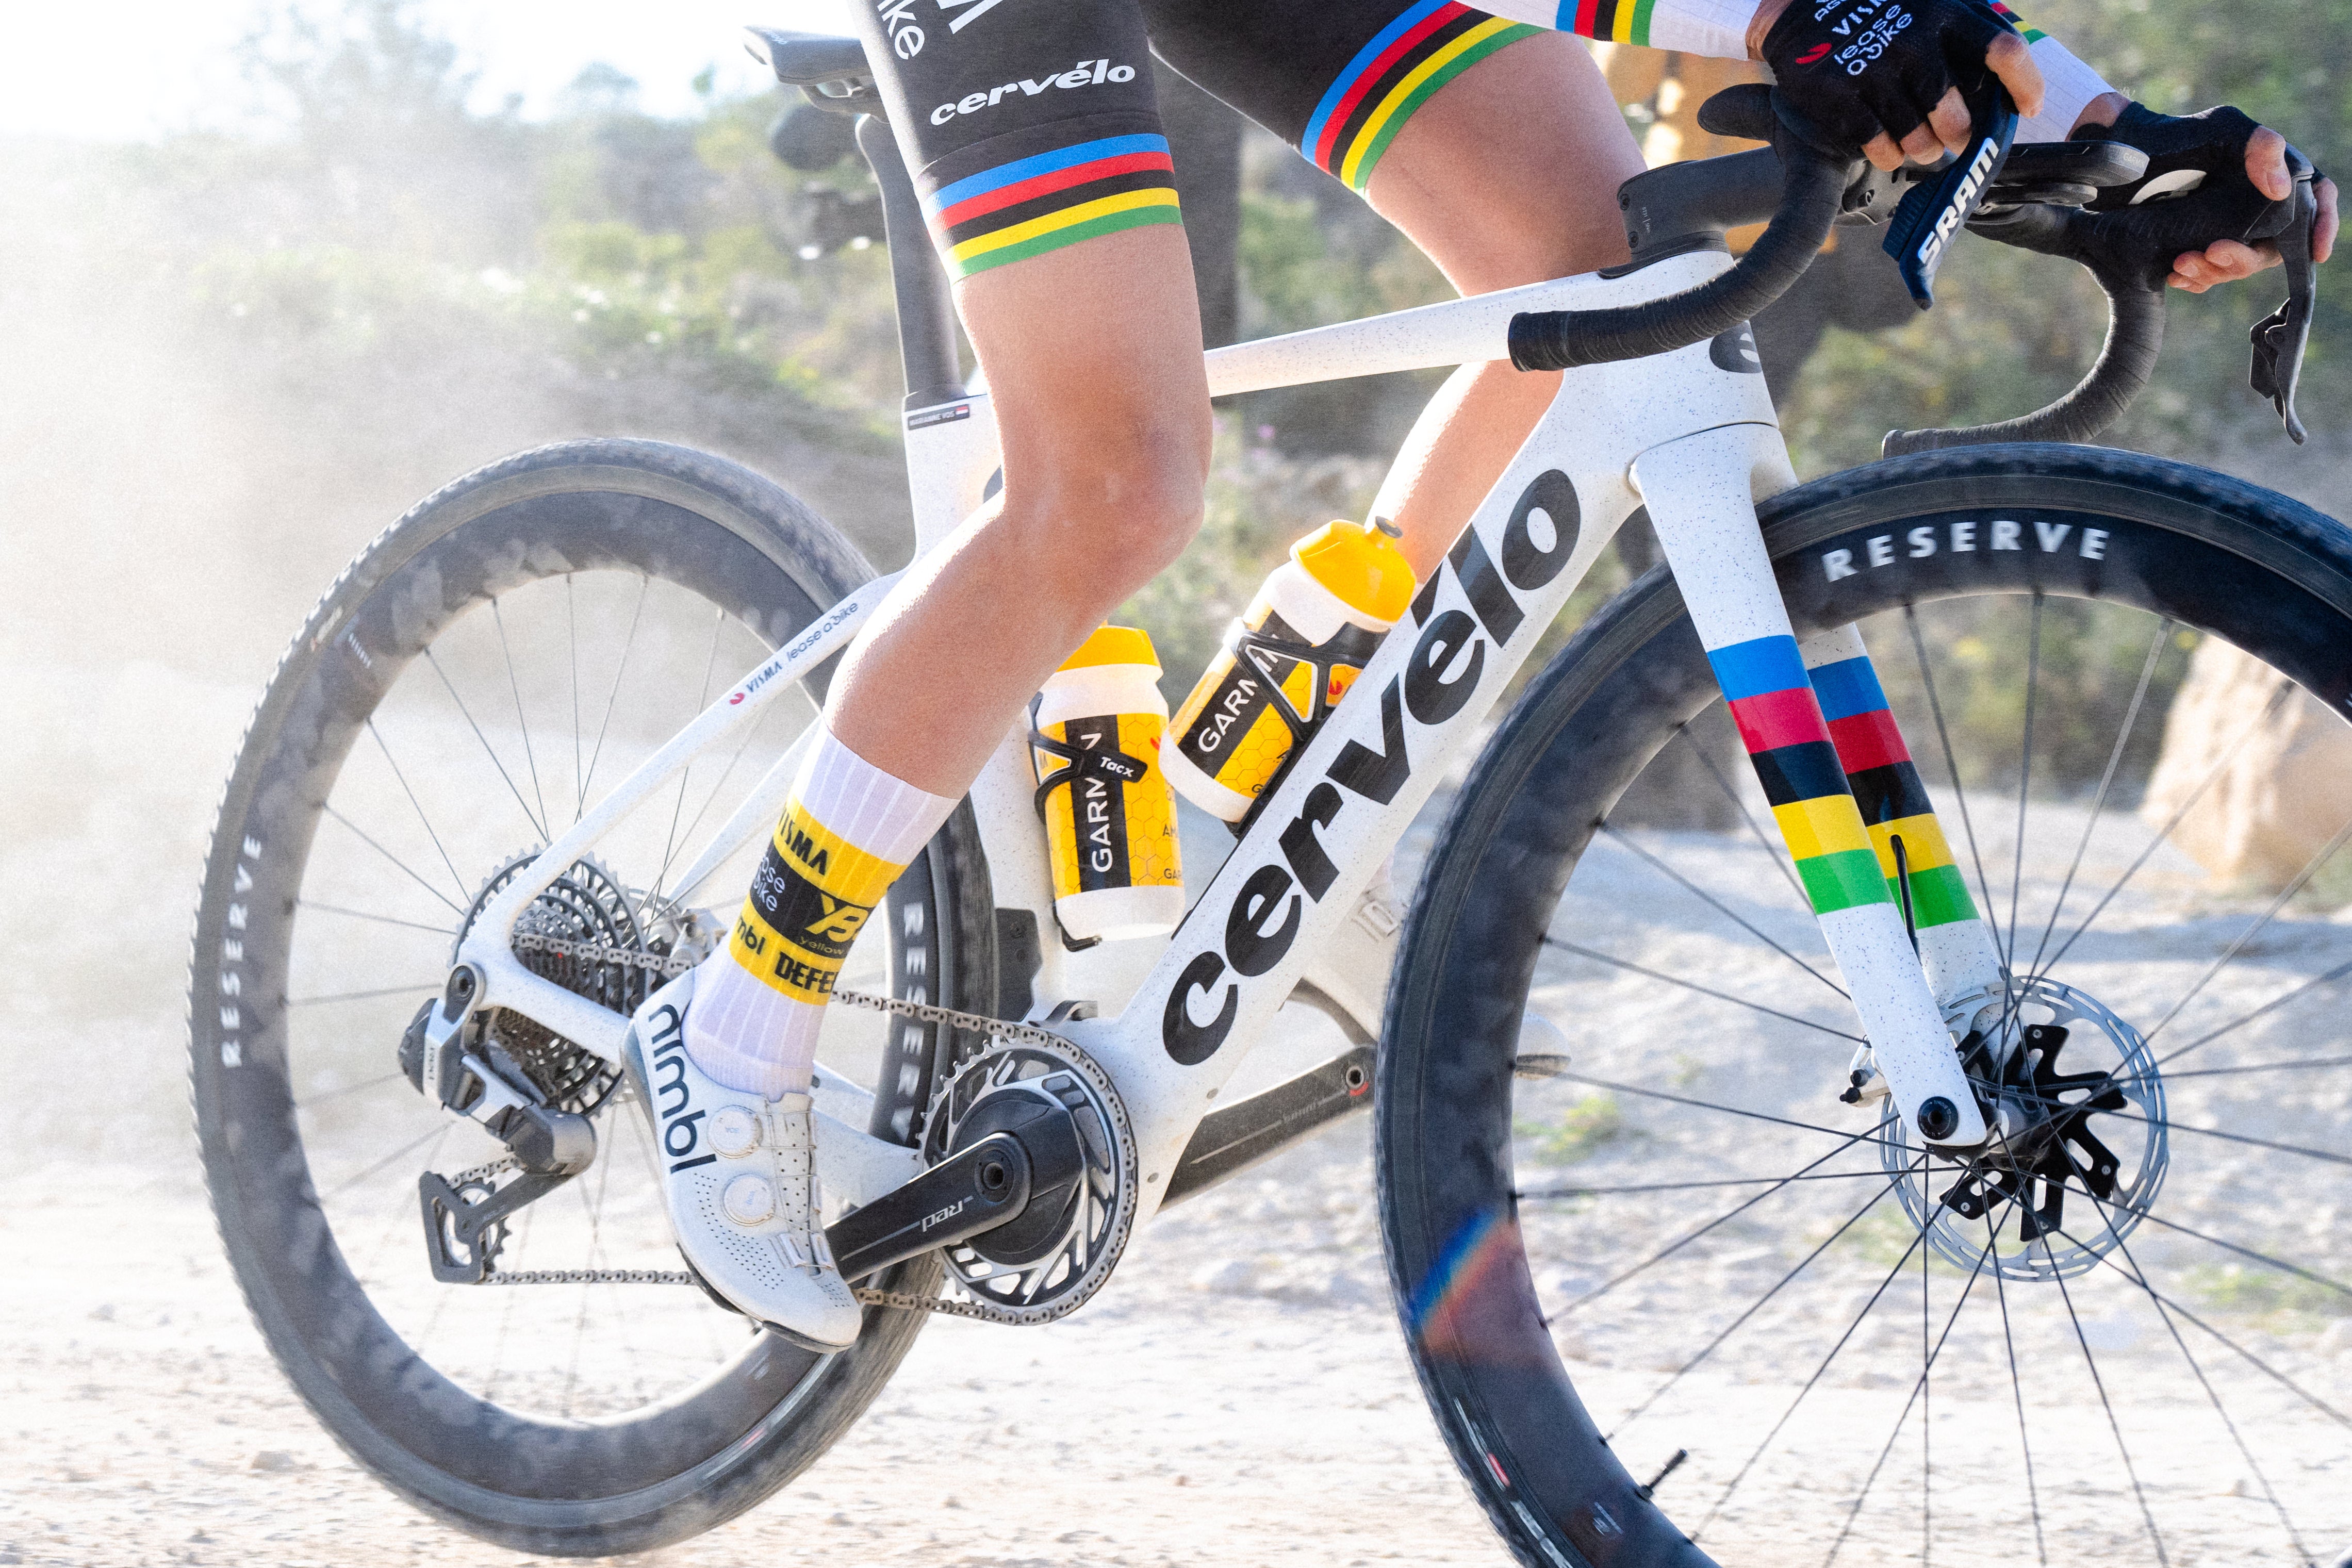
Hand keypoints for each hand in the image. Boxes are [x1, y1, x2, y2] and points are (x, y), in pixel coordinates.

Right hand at [1749, 0, 2044, 171]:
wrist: (1799, 11)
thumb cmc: (1879, 13)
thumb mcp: (1929, 6)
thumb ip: (1965, 35)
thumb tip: (2003, 86)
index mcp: (1946, 14)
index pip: (2003, 51)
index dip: (2024, 86)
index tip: (2029, 109)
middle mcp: (1914, 41)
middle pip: (1958, 117)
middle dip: (1959, 138)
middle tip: (1953, 140)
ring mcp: (1876, 70)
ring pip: (1919, 139)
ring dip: (1924, 150)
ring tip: (1920, 147)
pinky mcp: (1842, 97)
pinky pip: (1879, 146)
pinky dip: (1888, 155)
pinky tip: (1887, 149)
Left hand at [2072, 98, 2339, 290]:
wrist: (2123, 155)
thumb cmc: (2178, 134)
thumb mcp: (2222, 127)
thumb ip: (2259, 145)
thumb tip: (2283, 189)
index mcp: (2273, 175)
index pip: (2315, 201)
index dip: (2322, 226)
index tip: (2315, 253)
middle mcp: (2254, 206)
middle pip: (2272, 246)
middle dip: (2244, 258)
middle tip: (2212, 251)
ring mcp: (2225, 228)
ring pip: (2237, 265)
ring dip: (2214, 271)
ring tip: (2182, 262)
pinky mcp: (2194, 245)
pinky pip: (2205, 275)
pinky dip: (2195, 279)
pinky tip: (2175, 275)